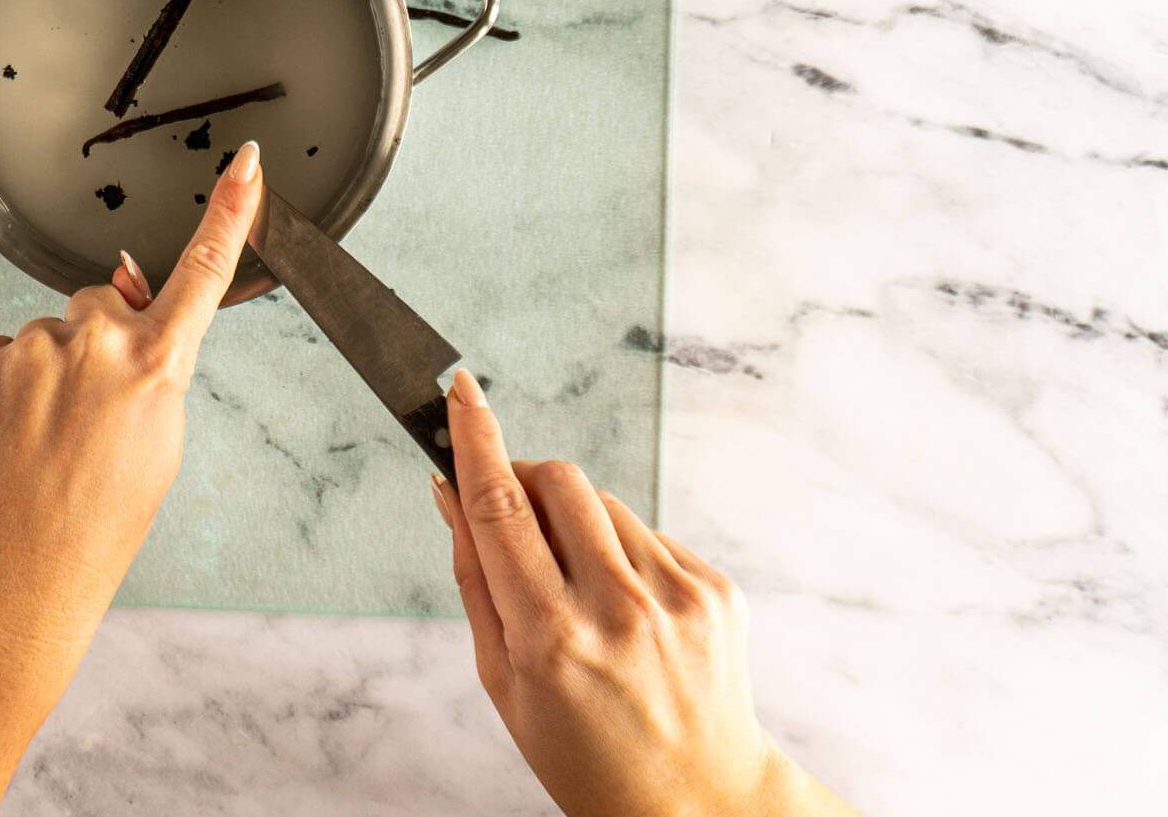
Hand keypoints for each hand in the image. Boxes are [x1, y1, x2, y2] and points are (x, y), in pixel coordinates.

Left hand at [0, 142, 264, 816]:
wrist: (16, 576)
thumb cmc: (95, 525)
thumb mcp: (159, 444)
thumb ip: (153, 367)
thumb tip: (127, 309)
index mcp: (155, 366)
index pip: (203, 271)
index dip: (229, 212)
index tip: (244, 163)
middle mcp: (94, 343)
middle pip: (106, 302)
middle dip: (101, 341)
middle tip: (90, 416)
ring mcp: (31, 348)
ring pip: (49, 334)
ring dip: (49, 373)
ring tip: (45, 443)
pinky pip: (2, 353)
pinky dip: (6, 388)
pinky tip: (10, 438)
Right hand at [432, 371, 857, 816]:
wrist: (699, 801)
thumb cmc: (585, 753)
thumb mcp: (502, 680)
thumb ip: (475, 578)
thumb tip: (451, 493)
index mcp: (551, 638)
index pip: (501, 507)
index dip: (475, 439)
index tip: (460, 391)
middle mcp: (617, 609)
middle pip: (556, 479)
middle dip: (524, 478)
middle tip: (511, 516)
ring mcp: (676, 596)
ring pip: (604, 501)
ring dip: (575, 524)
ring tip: (578, 594)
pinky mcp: (715, 589)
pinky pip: (648, 533)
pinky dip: (622, 553)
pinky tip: (625, 611)